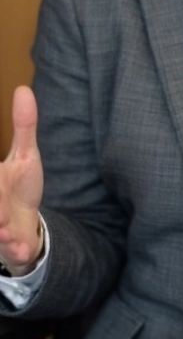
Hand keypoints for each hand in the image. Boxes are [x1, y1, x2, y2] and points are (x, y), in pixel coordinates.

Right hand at [0, 87, 43, 273]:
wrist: (25, 230)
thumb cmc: (20, 189)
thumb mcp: (25, 155)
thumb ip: (23, 126)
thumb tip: (22, 89)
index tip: (3, 177)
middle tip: (2, 214)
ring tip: (4, 229)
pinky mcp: (6, 246)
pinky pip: (8, 248)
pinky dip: (13, 248)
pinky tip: (18, 245)